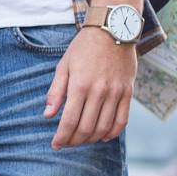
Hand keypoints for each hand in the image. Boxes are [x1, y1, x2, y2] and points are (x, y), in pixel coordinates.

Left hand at [45, 27, 136, 148]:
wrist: (112, 30)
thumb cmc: (83, 47)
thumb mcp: (63, 65)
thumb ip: (56, 91)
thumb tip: (48, 115)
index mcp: (79, 85)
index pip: (69, 121)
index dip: (62, 137)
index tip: (55, 145)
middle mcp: (99, 92)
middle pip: (86, 128)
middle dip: (74, 141)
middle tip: (66, 143)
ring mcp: (116, 93)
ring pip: (104, 127)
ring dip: (91, 139)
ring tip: (81, 140)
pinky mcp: (128, 93)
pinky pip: (122, 120)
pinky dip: (113, 133)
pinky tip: (103, 136)